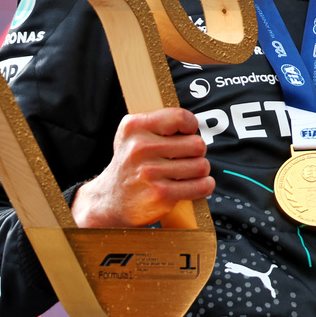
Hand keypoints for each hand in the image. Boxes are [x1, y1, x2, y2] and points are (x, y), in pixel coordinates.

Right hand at [70, 107, 214, 227]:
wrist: (111, 199)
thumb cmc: (132, 162)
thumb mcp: (134, 134)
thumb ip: (160, 123)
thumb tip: (193, 125)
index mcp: (134, 127)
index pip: (179, 117)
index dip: (190, 126)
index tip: (187, 133)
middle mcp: (140, 148)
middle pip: (196, 144)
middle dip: (196, 151)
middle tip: (186, 157)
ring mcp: (150, 172)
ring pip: (200, 165)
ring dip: (200, 170)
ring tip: (187, 172)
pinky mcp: (160, 194)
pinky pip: (200, 186)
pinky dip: (204, 185)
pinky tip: (196, 184)